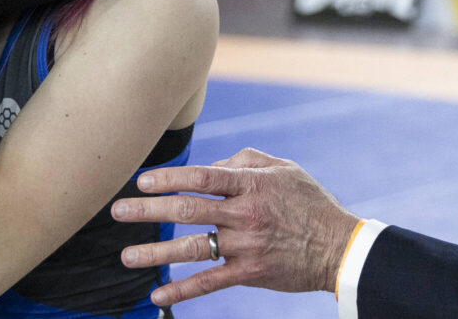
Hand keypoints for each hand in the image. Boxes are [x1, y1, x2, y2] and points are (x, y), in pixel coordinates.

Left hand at [111, 147, 359, 305]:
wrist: (340, 248)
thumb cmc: (307, 201)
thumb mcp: (281, 168)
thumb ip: (241, 161)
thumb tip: (207, 165)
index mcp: (250, 185)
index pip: (201, 178)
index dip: (169, 178)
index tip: (141, 180)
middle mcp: (244, 215)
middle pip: (188, 210)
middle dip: (148, 211)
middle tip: (117, 210)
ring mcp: (246, 246)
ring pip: (193, 249)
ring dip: (156, 253)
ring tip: (126, 256)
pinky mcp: (250, 273)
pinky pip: (210, 282)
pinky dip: (182, 290)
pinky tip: (157, 295)